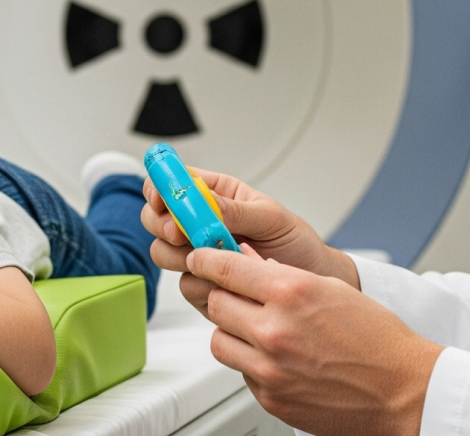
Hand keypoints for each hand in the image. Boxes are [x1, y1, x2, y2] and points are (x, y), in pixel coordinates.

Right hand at [141, 168, 358, 315]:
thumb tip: (202, 202)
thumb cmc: (296, 244)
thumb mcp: (272, 218)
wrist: (314, 283)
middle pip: (155, 218)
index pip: (173, 184)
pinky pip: (185, 284)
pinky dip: (202, 283)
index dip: (159, 188)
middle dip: (163, 225)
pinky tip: (226, 282)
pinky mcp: (203, 285)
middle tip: (182, 233)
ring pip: (162, 253)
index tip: (163, 199)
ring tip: (214, 258)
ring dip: (181, 256)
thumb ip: (235, 210)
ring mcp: (198, 256)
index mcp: (215, 196)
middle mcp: (200, 224)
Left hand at [191, 246, 441, 435]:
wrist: (403, 392)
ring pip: (219, 339)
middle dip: (222, 294)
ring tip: (257, 328)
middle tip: (234, 293)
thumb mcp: (331, 289)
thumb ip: (283, 275)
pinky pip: (241, 371)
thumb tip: (248, 260)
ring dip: (232, 330)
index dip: (206, 258)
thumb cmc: (378, 340)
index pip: (225, 267)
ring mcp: (269, 368)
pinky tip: (278, 357)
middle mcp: (274, 330)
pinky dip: (251, 361)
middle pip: (215, 303)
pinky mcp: (270, 397)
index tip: (200, 256)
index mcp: (291, 293)